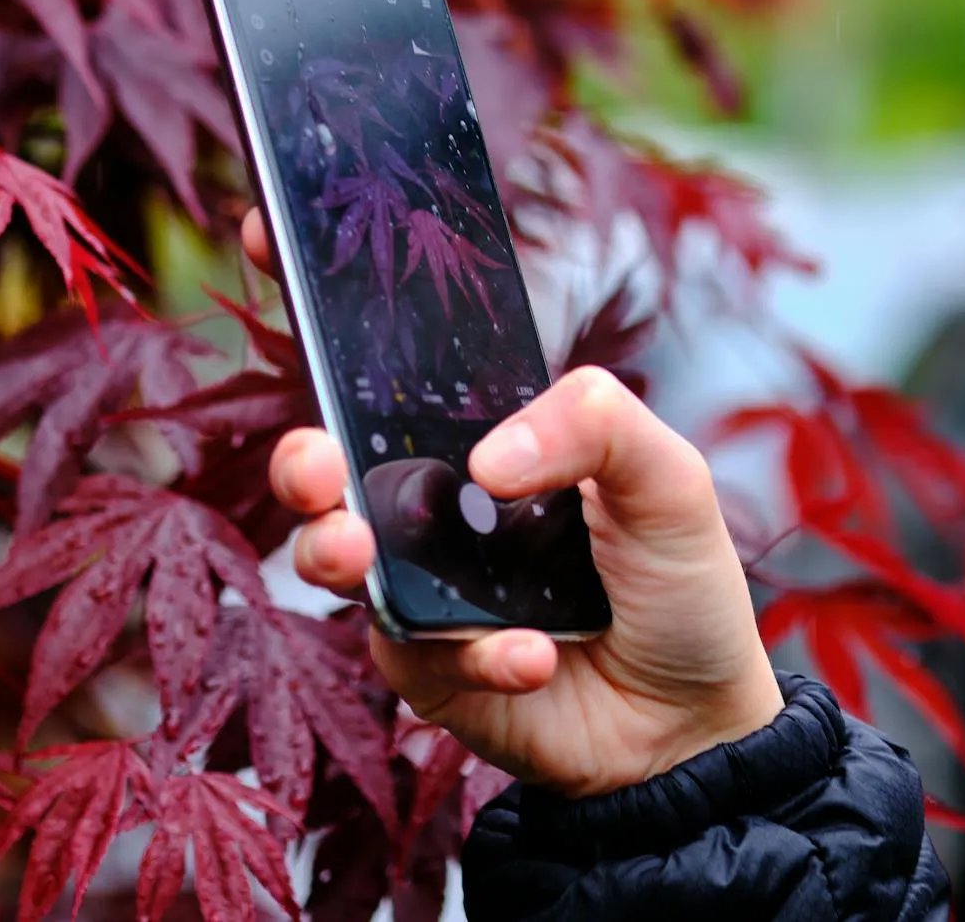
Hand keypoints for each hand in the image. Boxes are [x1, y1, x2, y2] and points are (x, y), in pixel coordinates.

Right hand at [242, 209, 784, 799]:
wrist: (693, 728)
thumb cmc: (679, 587)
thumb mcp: (668, 478)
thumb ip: (597, 423)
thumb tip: (486, 460)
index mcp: (484, 438)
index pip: (394, 364)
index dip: (329, 303)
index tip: (271, 235)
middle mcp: (435, 504)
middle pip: (329, 460)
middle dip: (299, 457)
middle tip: (318, 465)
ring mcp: (420, 584)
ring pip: (331, 554)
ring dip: (333, 548)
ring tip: (362, 552)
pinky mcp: (424, 666)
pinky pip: (413, 651)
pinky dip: (473, 653)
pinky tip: (534, 654)